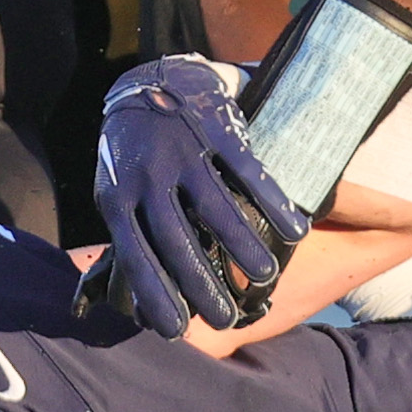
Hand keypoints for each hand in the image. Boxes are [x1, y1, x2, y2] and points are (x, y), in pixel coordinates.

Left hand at [91, 56, 311, 336]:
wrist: (151, 81)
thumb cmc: (134, 151)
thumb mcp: (117, 189)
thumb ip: (129, 232)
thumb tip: (138, 295)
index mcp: (118, 197)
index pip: (134, 255)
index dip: (154, 292)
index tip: (174, 330)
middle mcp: (147, 176)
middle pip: (177, 240)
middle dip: (202, 283)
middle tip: (226, 315)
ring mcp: (182, 152)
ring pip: (216, 208)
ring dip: (243, 245)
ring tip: (265, 274)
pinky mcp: (215, 129)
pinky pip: (248, 171)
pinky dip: (273, 202)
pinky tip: (294, 229)